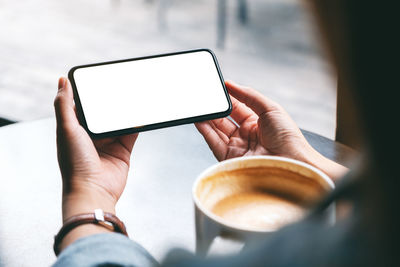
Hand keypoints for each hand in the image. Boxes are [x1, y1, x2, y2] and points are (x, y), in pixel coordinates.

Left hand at [54, 77, 137, 250]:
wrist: (94, 191)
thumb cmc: (75, 163)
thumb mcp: (66, 129)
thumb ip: (64, 104)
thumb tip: (62, 80)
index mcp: (74, 129)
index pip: (83, 106)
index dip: (90, 93)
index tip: (98, 78)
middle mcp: (91, 136)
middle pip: (103, 113)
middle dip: (111, 100)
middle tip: (121, 83)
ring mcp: (109, 143)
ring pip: (118, 121)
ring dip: (125, 110)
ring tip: (134, 94)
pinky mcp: (123, 150)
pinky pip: (132, 132)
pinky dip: (137, 123)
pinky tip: (142, 112)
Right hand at [196, 80, 346, 179]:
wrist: (291, 164)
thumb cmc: (288, 138)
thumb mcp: (270, 108)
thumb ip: (249, 95)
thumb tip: (230, 84)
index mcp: (258, 123)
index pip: (237, 107)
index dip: (227, 97)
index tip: (217, 87)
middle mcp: (246, 135)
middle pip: (225, 119)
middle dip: (214, 108)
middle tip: (205, 97)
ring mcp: (237, 147)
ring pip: (217, 130)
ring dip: (207, 118)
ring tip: (199, 106)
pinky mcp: (230, 159)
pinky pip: (214, 143)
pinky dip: (205, 131)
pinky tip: (199, 120)